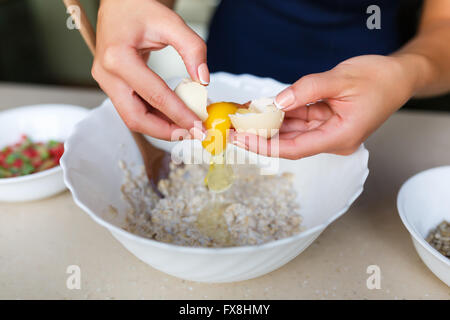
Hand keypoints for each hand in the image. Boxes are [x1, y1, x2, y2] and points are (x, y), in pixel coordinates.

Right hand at [92, 0, 208, 139]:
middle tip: (191, 133)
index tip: (198, 125)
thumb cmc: (139, 8)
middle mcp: (106, 74)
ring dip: (159, 126)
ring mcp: (105, 81)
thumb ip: (192, 49)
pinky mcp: (110, 85)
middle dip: (165, 130)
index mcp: (118, 58)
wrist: (118, 3)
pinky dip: (153, 116)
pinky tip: (172, 116)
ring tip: (185, 126)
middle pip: (136, 118)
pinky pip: (131, 108)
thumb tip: (203, 81)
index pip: (154, 96)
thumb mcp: (171, 22)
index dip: (179, 114)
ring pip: (132, 117)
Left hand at [233, 55, 418, 158]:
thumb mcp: (341, 80)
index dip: (264, 145)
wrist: (399, 77)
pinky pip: (297, 120)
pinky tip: (261, 107)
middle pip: (288, 142)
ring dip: (267, 123)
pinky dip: (280, 113)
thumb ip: (307, 90)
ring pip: (290, 131)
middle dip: (259, 134)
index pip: (293, 149)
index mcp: (340, 137)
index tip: (241, 138)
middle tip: (233, 126)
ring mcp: (328, 131)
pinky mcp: (325, 121)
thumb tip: (277, 100)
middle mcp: (332, 139)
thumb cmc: (379, 79)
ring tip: (242, 114)